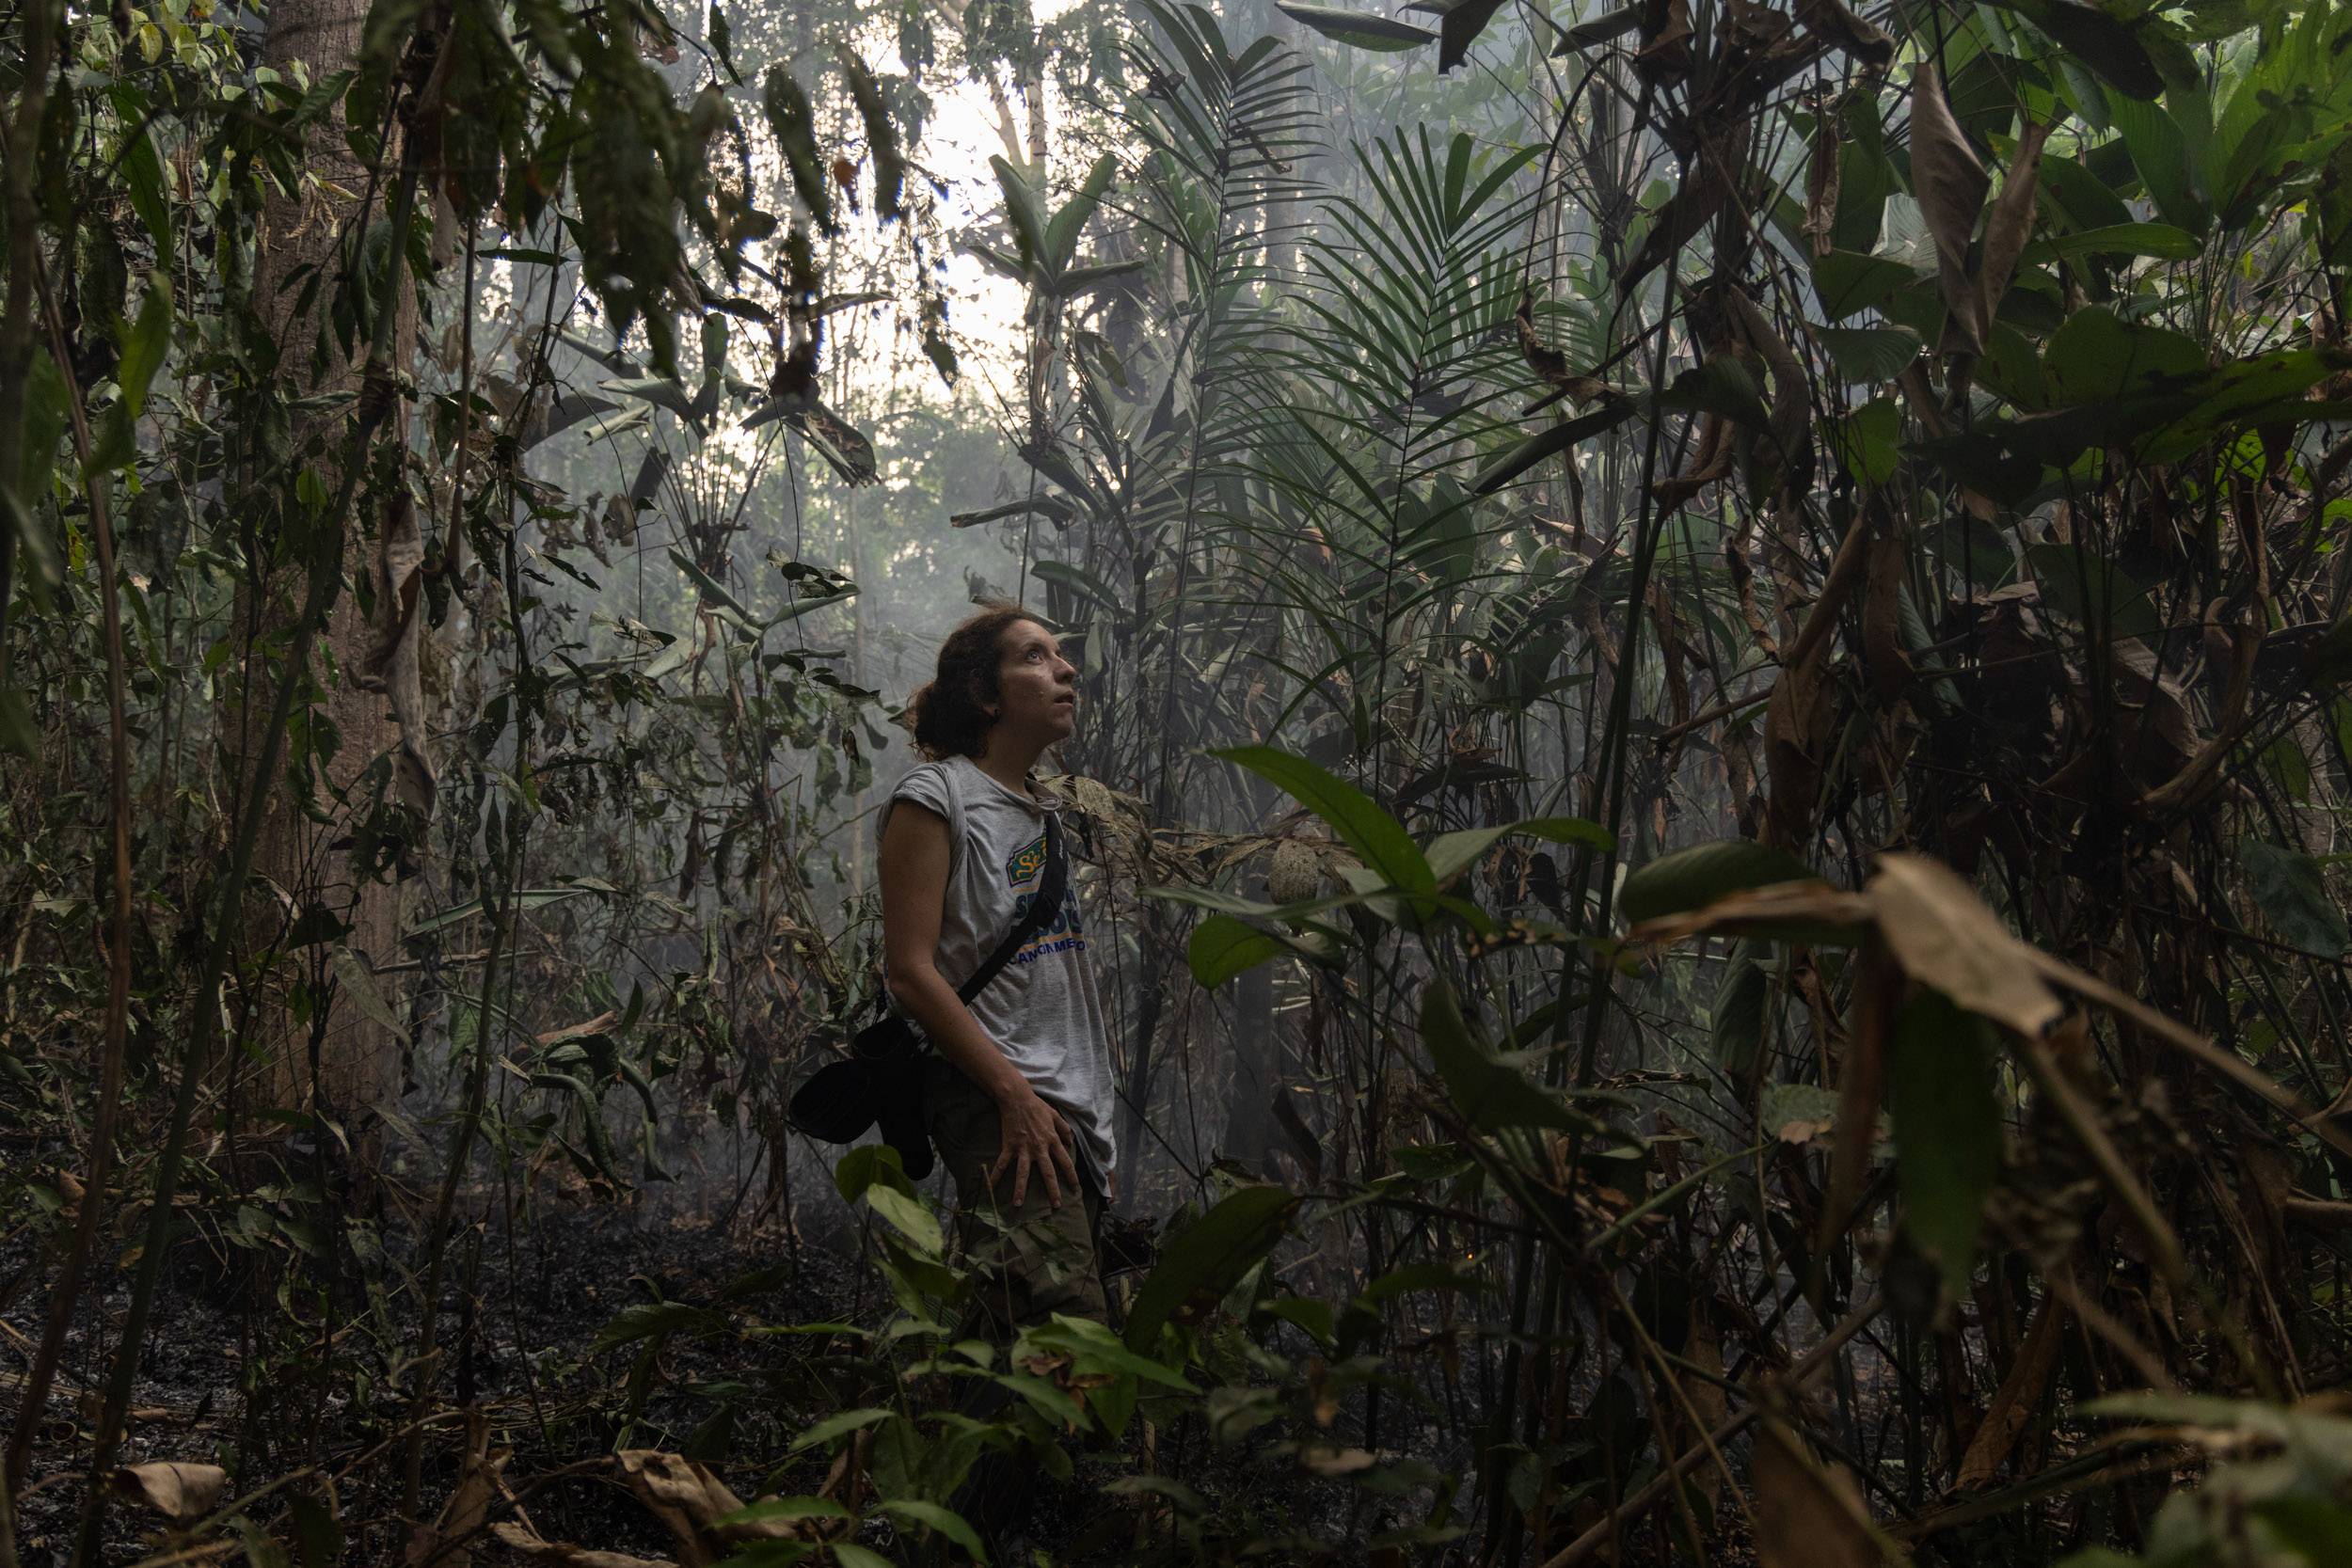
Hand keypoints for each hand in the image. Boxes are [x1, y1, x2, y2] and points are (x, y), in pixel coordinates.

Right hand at [990, 1079, 1079, 1208]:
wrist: (1017, 1099)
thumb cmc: (1037, 1106)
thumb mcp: (1055, 1115)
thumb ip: (1065, 1129)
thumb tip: (1071, 1143)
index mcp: (1052, 1140)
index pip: (1065, 1162)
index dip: (1071, 1176)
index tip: (1075, 1189)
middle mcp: (1039, 1148)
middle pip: (1048, 1173)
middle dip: (1053, 1191)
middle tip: (1056, 1205)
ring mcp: (1023, 1148)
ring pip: (1023, 1173)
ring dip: (1020, 1189)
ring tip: (1018, 1204)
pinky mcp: (1009, 1146)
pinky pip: (1002, 1164)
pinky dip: (996, 1176)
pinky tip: (991, 1187)